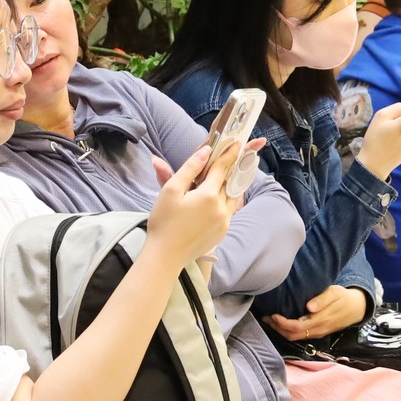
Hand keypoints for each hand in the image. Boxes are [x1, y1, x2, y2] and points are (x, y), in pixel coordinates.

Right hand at [145, 138, 254, 266]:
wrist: (165, 256)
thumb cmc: (163, 222)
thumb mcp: (171, 190)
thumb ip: (189, 169)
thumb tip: (205, 151)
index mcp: (208, 195)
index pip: (222, 169)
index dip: (229, 154)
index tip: (237, 143)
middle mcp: (221, 208)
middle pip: (229, 183)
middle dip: (229, 170)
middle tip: (230, 158)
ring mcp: (224, 223)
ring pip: (231, 198)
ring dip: (228, 187)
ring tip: (222, 179)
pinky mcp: (222, 233)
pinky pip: (228, 212)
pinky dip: (225, 202)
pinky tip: (215, 200)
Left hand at [267, 286, 370, 342]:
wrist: (356, 308)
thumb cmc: (343, 297)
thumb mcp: (335, 293)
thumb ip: (322, 299)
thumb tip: (309, 307)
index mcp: (321, 320)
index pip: (297, 327)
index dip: (283, 323)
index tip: (273, 314)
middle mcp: (318, 330)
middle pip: (292, 335)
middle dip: (277, 328)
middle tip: (266, 317)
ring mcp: (317, 333)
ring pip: (295, 337)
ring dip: (281, 330)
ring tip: (270, 320)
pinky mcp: (317, 333)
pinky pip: (299, 336)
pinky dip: (287, 331)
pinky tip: (281, 323)